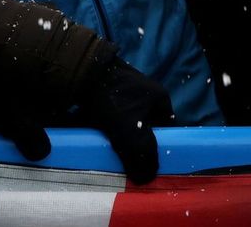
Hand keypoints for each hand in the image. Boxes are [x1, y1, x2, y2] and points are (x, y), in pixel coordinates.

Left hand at [72, 54, 173, 184]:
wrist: (84, 71)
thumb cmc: (114, 98)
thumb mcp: (131, 130)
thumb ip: (142, 154)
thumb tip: (147, 179)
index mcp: (160, 98)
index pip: (166, 128)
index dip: (159, 146)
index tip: (146, 162)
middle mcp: (146, 93)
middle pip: (144, 126)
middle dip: (134, 144)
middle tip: (125, 159)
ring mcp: (125, 90)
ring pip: (125, 122)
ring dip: (116, 136)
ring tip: (106, 150)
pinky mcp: (106, 90)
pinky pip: (108, 115)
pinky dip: (102, 126)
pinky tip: (92, 136)